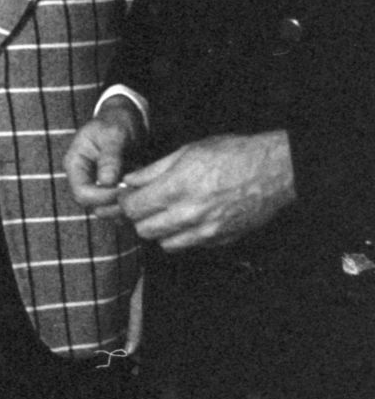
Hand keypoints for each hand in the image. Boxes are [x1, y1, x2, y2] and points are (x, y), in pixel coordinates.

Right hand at [65, 97, 143, 216]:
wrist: (126, 118)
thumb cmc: (116, 121)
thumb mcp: (114, 134)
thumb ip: (110, 158)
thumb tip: (106, 182)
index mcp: (75, 164)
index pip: (82, 193)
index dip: (103, 197)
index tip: (125, 190)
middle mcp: (82, 177)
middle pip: (92, 205)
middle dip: (114, 204)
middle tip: (137, 195)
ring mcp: (95, 184)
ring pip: (105, 208)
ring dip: (123, 206)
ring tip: (141, 193)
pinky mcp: (109, 187)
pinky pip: (116, 204)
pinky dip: (129, 203)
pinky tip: (142, 192)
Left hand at [118, 131, 295, 251]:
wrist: (273, 170)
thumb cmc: (233, 155)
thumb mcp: (186, 152)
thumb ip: (153, 170)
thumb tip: (130, 180)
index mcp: (176, 188)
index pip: (133, 208)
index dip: (125, 201)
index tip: (127, 194)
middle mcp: (189, 214)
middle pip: (145, 230)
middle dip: (139, 217)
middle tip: (144, 204)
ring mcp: (206, 231)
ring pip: (165, 243)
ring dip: (160, 230)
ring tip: (166, 212)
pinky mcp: (221, 240)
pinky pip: (190, 246)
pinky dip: (183, 236)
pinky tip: (188, 219)